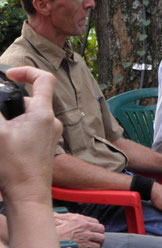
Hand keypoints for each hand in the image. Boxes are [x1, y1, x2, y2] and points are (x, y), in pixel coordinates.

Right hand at [0, 66, 62, 200]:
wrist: (28, 195)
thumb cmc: (15, 167)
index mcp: (44, 113)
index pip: (44, 79)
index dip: (27, 71)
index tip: (10, 75)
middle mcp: (51, 121)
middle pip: (31, 99)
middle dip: (10, 103)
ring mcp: (50, 133)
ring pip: (29, 114)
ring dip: (12, 118)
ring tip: (2, 132)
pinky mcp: (46, 144)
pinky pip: (31, 127)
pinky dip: (17, 128)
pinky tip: (5, 140)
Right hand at [54, 213, 104, 247]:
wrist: (53, 237)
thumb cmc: (55, 229)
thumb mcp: (59, 218)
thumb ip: (63, 215)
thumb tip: (58, 213)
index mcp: (81, 219)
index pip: (95, 221)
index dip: (95, 226)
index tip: (95, 229)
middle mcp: (86, 226)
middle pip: (101, 229)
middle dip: (100, 233)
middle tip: (97, 237)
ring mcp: (86, 236)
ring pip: (100, 238)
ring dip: (98, 241)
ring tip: (96, 243)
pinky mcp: (84, 245)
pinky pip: (95, 246)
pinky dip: (94, 247)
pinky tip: (91, 247)